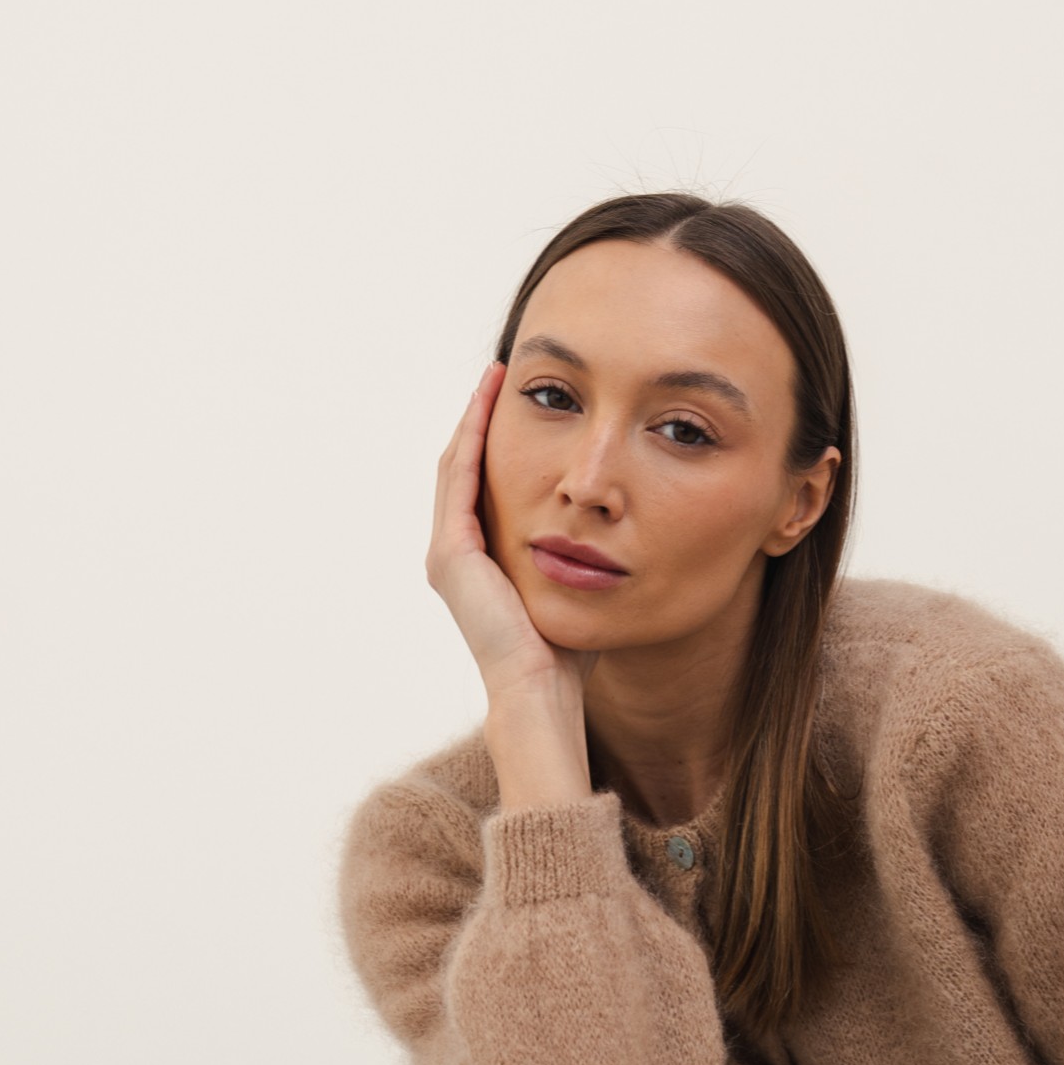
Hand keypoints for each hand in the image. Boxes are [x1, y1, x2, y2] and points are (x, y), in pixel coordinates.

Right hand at [427, 369, 589, 805]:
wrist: (544, 691)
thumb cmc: (569, 653)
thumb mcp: (576, 586)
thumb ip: (581, 556)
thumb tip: (616, 531)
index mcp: (478, 563)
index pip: (483, 485)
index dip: (498, 441)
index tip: (527, 401)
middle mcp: (453, 555)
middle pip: (464, 468)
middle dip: (483, 420)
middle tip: (506, 374)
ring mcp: (447, 553)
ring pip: (456, 466)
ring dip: (475, 418)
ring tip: (499, 377)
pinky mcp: (452, 554)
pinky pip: (460, 477)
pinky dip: (474, 437)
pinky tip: (492, 403)